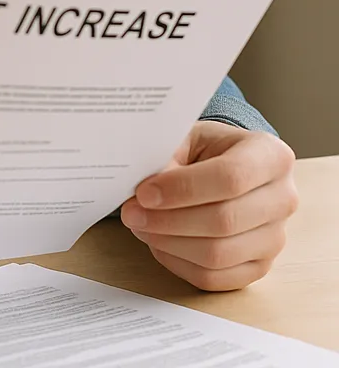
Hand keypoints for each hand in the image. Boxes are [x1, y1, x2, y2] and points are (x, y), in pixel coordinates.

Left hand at [120, 121, 297, 290]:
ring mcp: (275, 237)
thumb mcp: (185, 137)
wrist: (223, 165)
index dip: (183, 189)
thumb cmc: (203, 149)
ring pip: (218, 254)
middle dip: (168, 220)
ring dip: (169, 243)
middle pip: (224, 220)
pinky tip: (158, 243)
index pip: (230, 177)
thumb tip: (142, 192)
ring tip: (140, 225)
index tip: (144, 192)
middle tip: (131, 212)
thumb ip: (167, 158)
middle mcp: (283, 198)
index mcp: (270, 155)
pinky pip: (215, 277)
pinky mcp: (259, 266)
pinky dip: (178, 263)